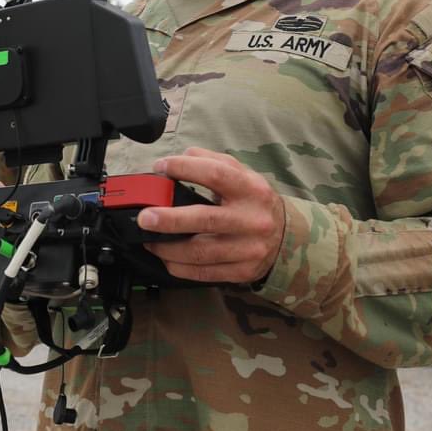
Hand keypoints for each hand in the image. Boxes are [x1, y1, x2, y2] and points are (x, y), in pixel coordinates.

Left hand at [140, 147, 285, 283]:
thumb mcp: (242, 174)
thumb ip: (212, 161)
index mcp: (251, 189)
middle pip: (206, 219)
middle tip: (145, 217)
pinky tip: (165, 257)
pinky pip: (204, 272)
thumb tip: (180, 158)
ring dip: (168, 247)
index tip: (161, 167)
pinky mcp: (242, 271)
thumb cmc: (254, 202)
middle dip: (170, 219)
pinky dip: (179, 266)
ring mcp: (248, 249)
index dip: (185, 169)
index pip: (216, 174)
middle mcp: (252, 219)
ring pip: (201, 252)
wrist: (286, 237)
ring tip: (149, 239)